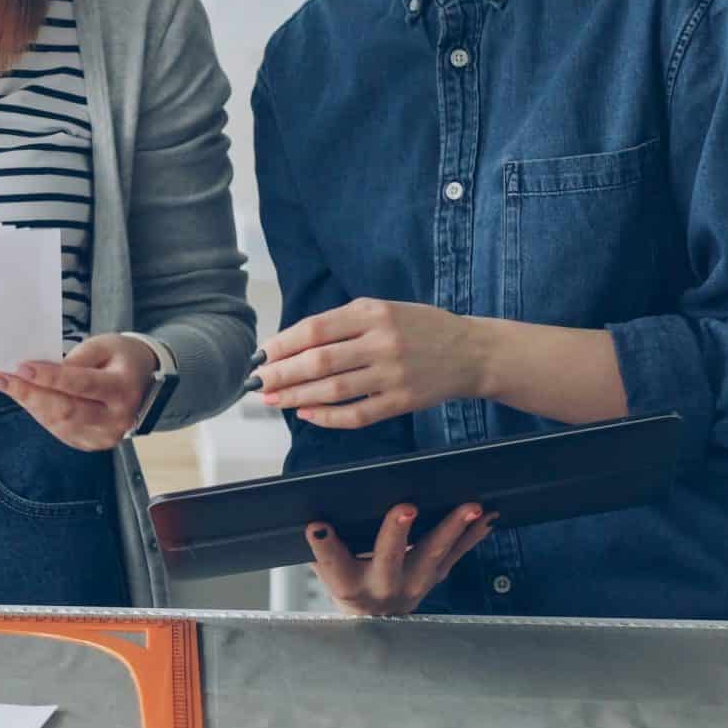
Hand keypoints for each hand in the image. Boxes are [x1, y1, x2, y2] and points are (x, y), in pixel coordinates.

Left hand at [0, 334, 159, 452]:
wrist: (143, 385)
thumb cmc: (122, 360)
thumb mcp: (104, 345)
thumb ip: (75, 359)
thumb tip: (40, 372)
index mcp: (123, 389)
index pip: (82, 384)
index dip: (49, 377)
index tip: (21, 367)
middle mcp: (116, 419)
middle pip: (64, 410)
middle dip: (27, 394)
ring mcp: (103, 437)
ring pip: (56, 423)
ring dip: (27, 403)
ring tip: (4, 383)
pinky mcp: (90, 444)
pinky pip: (57, 429)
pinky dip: (38, 412)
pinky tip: (24, 397)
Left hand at [256, 298, 486, 429]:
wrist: (471, 352)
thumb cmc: (420, 328)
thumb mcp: (384, 309)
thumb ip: (342, 323)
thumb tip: (291, 344)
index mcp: (373, 313)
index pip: (315, 329)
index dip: (283, 344)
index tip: (261, 354)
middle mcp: (381, 342)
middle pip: (318, 361)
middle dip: (281, 374)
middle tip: (256, 382)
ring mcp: (392, 375)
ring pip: (332, 390)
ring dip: (296, 397)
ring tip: (272, 399)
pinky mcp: (402, 402)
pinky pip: (356, 415)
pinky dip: (327, 417)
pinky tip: (307, 414)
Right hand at [305, 504, 494, 616]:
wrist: (376, 620)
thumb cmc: (347, 581)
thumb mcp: (327, 567)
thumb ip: (325, 543)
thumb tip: (316, 501)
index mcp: (346, 584)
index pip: (331, 563)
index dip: (324, 545)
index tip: (316, 526)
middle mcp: (381, 586)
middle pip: (388, 558)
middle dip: (397, 531)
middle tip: (406, 507)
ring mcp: (414, 583)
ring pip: (434, 554)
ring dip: (453, 528)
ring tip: (470, 506)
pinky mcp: (436, 576)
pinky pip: (456, 553)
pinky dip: (473, 533)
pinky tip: (488, 515)